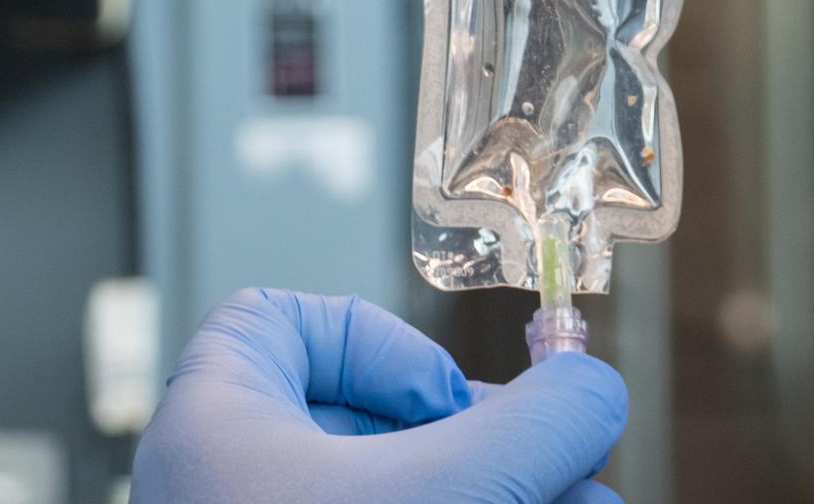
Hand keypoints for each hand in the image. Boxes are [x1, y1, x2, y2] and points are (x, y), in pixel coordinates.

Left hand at [131, 289, 627, 503]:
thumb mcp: (450, 495)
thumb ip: (533, 424)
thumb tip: (592, 390)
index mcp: (220, 432)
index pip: (274, 325)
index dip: (368, 334)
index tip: (437, 395)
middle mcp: (241, 489)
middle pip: (373, 421)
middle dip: (490, 437)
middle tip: (563, 462)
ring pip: (405, 493)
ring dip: (506, 490)